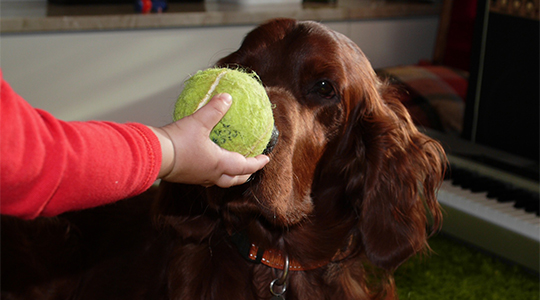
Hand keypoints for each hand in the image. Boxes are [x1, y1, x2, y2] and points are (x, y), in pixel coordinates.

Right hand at [149, 93, 269, 187]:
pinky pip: (205, 177)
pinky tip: (208, 161)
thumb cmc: (177, 142)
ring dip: (230, 175)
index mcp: (219, 164)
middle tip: (251, 166)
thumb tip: (227, 98)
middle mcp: (211, 175)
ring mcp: (198, 178)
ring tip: (232, 166)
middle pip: (234, 180)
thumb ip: (214, 109)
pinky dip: (214, 171)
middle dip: (245, 174)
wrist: (152, 156)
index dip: (257, 163)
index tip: (266, 159)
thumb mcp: (198, 121)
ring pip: (220, 180)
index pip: (245, 167)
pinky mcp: (186, 176)